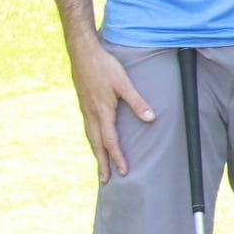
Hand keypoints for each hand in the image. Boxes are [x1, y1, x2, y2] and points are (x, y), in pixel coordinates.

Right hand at [68, 39, 151, 180]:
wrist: (82, 53)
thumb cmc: (104, 67)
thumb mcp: (124, 83)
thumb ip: (137, 102)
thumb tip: (151, 119)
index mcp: (102, 112)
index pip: (111, 142)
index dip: (118, 158)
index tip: (123, 172)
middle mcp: (92, 115)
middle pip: (97, 145)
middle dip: (102, 164)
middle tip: (105, 181)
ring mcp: (85, 110)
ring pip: (91, 138)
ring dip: (96, 153)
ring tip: (100, 166)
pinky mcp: (83, 105)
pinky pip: (88, 129)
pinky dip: (92, 141)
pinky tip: (95, 141)